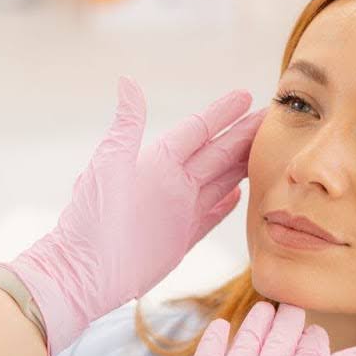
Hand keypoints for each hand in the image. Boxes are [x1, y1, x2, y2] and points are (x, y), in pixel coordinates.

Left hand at [5, 77, 264, 355]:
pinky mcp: (180, 240)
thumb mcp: (109, 164)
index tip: (246, 95)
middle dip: (244, 135)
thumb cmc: (90, 218)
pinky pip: (209, 217)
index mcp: (156, 161)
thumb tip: (128, 82)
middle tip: (273, 118)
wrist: (83, 272)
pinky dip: (226, 205)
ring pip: (219, 181)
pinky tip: (241, 193)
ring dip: (242, 165)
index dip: (222, 113)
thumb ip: (127, 125)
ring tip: (266, 150)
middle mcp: (170, 183)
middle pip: (216, 153)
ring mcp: (177, 211)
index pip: (197, 130)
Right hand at [133, 303, 355, 355]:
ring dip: (255, 325)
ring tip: (263, 306)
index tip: (318, 326)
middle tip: (291, 303)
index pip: (309, 355)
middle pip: (278, 344)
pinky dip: (214, 341)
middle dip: (286, 324)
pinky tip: (219, 325)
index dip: (315, 341)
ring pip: (247, 343)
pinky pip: (209, 354)